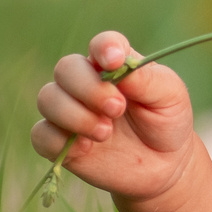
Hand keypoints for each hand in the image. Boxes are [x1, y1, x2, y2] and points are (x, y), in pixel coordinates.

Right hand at [32, 31, 202, 203]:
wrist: (163, 166)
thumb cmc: (167, 122)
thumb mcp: (170, 97)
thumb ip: (147, 79)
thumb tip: (119, 67)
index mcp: (115, 65)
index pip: (102, 44)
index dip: (104, 48)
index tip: (114, 62)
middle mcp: (87, 82)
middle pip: (66, 68)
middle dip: (88, 88)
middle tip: (117, 109)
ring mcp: (70, 110)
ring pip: (48, 99)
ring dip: (74, 115)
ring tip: (105, 133)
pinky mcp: (59, 141)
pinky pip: (40, 133)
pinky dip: (59, 141)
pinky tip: (86, 149)